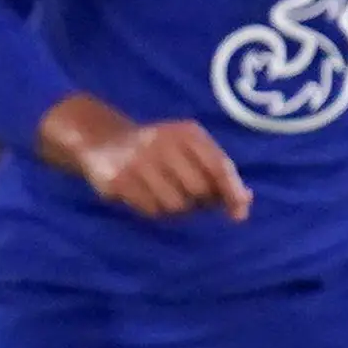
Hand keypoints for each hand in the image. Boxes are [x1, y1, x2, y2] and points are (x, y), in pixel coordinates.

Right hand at [45, 97, 251, 220]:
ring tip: (164, 193)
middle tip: (188, 196)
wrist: (102, 141)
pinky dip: (154, 209)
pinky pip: (152, 210)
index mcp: (187, 133)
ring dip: (176, 208)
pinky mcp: (118, 180)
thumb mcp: (189, 150)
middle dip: (199, 202)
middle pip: (200, 191)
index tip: (239, 214)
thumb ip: (218, 173)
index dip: (232, 192)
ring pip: (176, 205)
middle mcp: (164, 142)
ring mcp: (139, 161)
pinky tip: (146, 195)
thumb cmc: (159, 151)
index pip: (219, 165)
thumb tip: (244, 204)